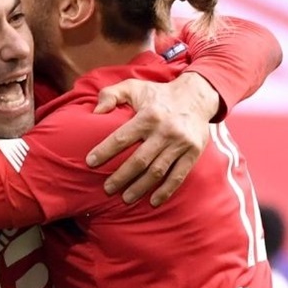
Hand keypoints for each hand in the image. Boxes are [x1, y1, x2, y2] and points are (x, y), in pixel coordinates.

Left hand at [86, 73, 217, 205]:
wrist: (197, 96)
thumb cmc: (158, 94)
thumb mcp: (134, 86)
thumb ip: (111, 94)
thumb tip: (95, 112)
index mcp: (148, 116)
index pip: (122, 137)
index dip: (105, 151)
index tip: (90, 163)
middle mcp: (165, 131)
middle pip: (139, 160)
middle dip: (121, 177)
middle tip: (107, 189)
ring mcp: (180, 144)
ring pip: (157, 171)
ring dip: (140, 187)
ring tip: (126, 198)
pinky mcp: (193, 153)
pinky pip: (178, 176)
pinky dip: (165, 191)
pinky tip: (153, 201)